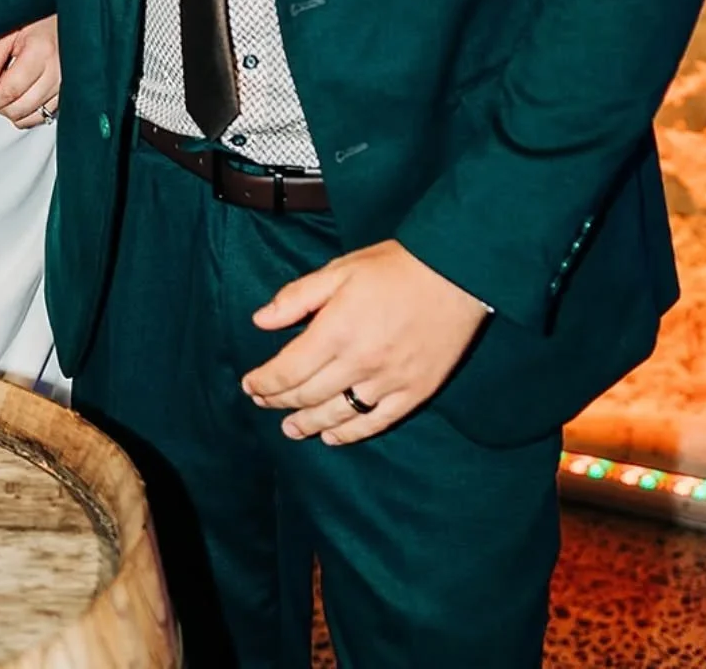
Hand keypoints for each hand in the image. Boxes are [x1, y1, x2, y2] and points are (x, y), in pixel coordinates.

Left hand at [0, 16, 59, 128]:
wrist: (68, 16)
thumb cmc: (39, 18)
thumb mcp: (8, 32)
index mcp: (41, 52)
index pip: (7, 91)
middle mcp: (57, 72)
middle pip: (18, 108)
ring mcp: (66, 85)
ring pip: (30, 117)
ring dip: (11, 109)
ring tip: (5, 86)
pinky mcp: (69, 93)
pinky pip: (43, 115)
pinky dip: (26, 112)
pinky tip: (20, 95)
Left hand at [241, 240, 488, 444]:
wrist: (455, 276)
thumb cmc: (393, 268)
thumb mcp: (339, 270)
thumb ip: (297, 298)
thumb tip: (260, 321)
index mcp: (336, 331)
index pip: (289, 370)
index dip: (265, 382)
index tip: (249, 386)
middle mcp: (359, 363)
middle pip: (309, 394)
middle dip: (280, 401)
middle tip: (263, 403)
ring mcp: (388, 382)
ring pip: (339, 414)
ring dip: (309, 423)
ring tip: (291, 428)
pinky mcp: (414, 392)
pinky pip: (376, 421)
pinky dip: (351, 433)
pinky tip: (333, 436)